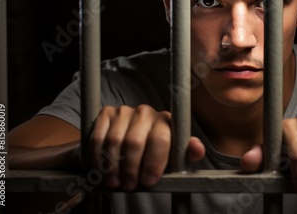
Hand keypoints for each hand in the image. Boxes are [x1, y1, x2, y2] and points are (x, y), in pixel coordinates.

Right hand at [90, 104, 205, 189]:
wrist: (130, 141)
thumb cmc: (155, 151)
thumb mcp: (173, 154)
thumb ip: (185, 152)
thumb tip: (198, 149)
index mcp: (165, 120)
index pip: (161, 139)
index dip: (154, 162)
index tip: (149, 180)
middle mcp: (146, 112)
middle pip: (135, 141)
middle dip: (132, 168)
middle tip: (130, 185)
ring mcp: (125, 111)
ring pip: (116, 140)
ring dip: (113, 166)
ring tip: (115, 181)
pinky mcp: (107, 113)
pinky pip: (99, 136)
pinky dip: (99, 156)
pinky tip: (102, 169)